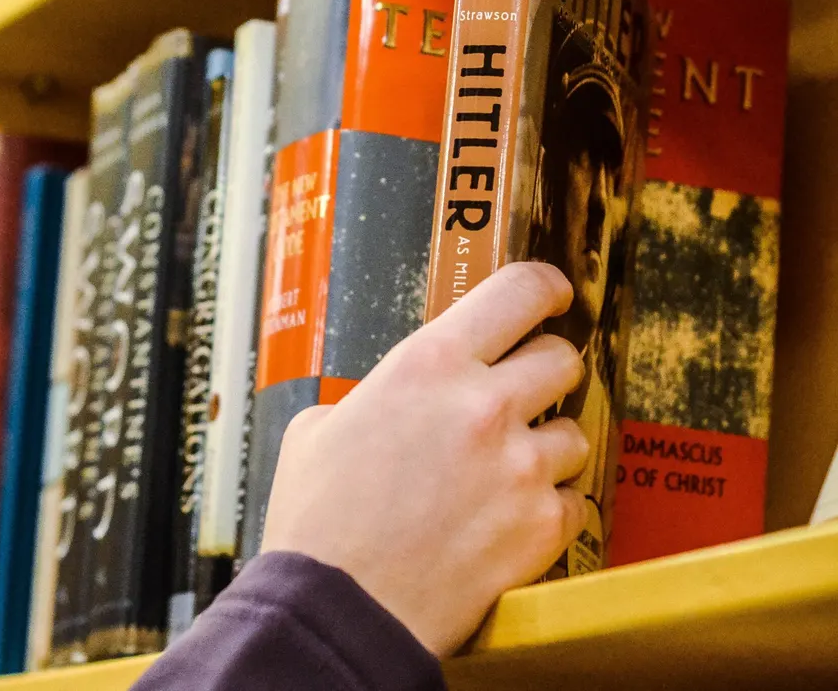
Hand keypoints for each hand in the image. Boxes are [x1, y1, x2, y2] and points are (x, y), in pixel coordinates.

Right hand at [260, 262, 588, 657]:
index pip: (518, 291)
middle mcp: (483, 404)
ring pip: (574, 433)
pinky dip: (547, 509)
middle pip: (561, 358)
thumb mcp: (320, 428)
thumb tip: (393, 401)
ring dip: (544, 448)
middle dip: (544, 373)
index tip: (551, 295)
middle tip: (520, 395)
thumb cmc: (320, 520)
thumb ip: (375, 397)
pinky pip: (573, 501)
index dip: (544, 288)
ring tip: (502, 474)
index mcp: (427, 364)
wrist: (339, 606)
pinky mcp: (541, 525)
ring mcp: (520, 466)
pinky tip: (506, 521)